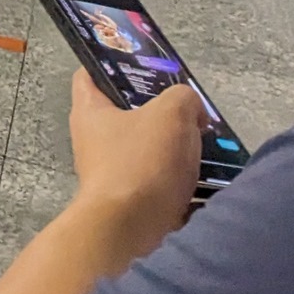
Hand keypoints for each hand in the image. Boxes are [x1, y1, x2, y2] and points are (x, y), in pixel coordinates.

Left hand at [65, 70, 201, 255]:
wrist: (132, 230)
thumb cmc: (140, 162)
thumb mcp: (170, 114)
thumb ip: (183, 98)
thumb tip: (191, 110)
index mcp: (89, 110)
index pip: (91, 73)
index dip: (113, 63)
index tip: (144, 64)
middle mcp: (93, 138)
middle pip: (126, 111)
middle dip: (158, 108)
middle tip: (188, 107)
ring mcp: (110, 170)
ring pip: (145, 146)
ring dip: (173, 145)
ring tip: (204, 141)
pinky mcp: (130, 198)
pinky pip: (157, 177)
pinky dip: (177, 175)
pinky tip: (203, 173)